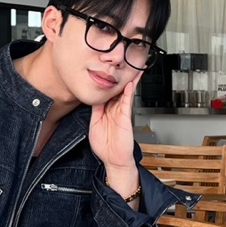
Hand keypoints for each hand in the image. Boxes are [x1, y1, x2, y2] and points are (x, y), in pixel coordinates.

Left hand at [88, 71, 141, 187]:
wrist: (114, 160)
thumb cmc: (105, 147)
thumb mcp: (94, 125)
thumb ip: (95, 111)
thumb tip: (93, 98)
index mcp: (105, 111)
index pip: (107, 93)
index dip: (107, 82)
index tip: (106, 72)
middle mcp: (114, 110)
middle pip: (117, 90)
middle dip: (120, 78)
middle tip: (124, 66)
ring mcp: (121, 113)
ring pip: (124, 93)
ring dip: (128, 81)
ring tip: (132, 69)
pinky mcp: (125, 118)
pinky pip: (127, 102)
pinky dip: (128, 93)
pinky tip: (130, 84)